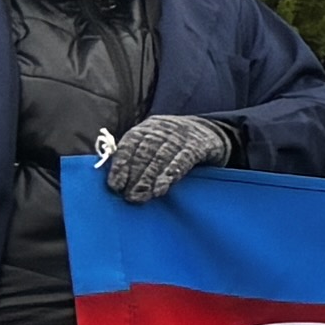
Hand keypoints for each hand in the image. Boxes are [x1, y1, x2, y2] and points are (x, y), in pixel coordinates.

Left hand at [96, 115, 233, 204]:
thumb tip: (116, 181)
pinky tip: (161, 188)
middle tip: (129, 196)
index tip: (115, 185)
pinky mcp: (197, 145)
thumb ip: (137, 155)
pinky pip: (182, 160)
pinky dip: (170, 174)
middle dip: (135, 176)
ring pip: (160, 157)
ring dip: (150, 178)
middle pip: (144, 153)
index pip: (129, 145)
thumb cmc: (174, 143)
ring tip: (143, 196)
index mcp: (147, 128)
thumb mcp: (154, 142)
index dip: (120, 165)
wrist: (209, 132)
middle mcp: (161, 129)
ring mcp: (180, 136)